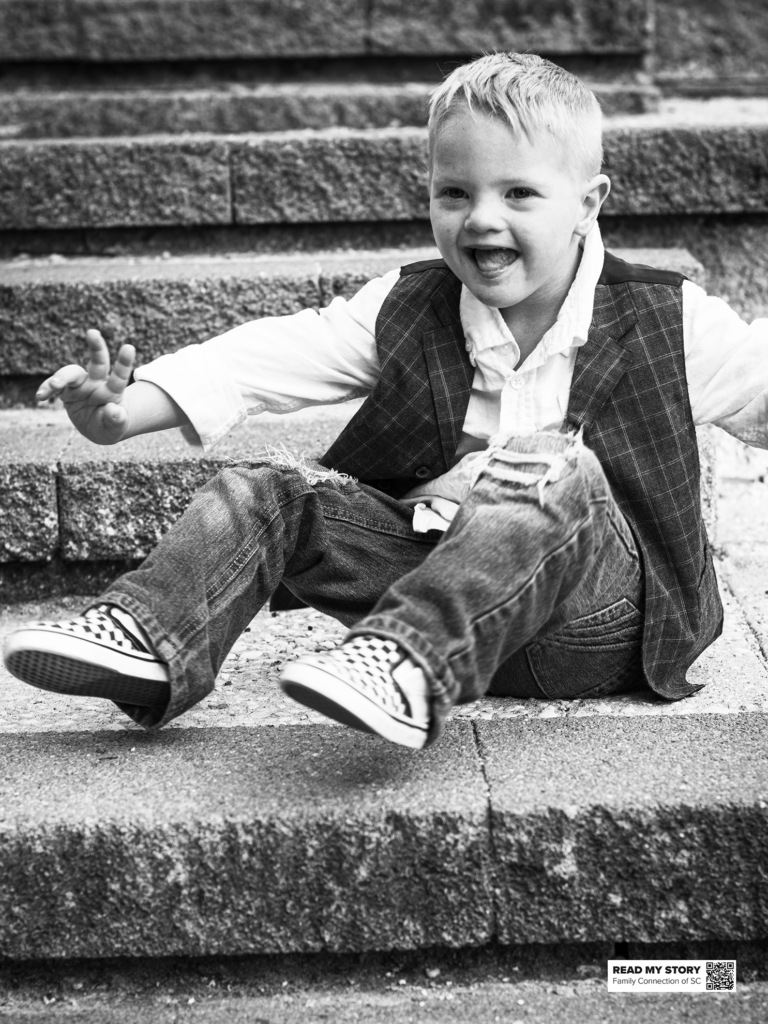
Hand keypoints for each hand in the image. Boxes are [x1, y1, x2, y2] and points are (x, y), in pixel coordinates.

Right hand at [37, 329, 134, 444]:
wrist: (96, 426)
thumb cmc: (110, 424)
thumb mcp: (116, 426)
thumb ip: (116, 419)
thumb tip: (114, 410)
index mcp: (113, 391)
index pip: (119, 376)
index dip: (124, 362)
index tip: (129, 347)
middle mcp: (97, 382)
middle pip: (98, 362)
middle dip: (96, 346)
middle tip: (93, 332)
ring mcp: (80, 385)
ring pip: (71, 373)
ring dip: (62, 376)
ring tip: (55, 385)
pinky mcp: (65, 391)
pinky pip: (53, 387)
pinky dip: (46, 389)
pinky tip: (41, 396)